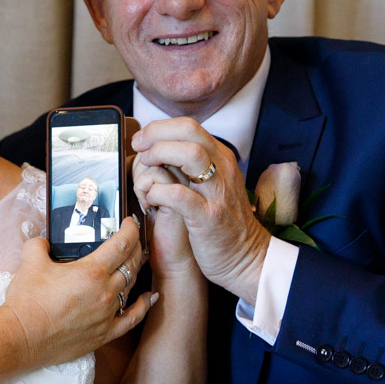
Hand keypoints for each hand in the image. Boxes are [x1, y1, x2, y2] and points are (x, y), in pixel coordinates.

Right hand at [2, 217, 150, 367]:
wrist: (22, 337)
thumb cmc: (27, 300)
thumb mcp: (30, 260)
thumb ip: (40, 244)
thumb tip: (44, 242)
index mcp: (92, 271)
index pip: (122, 244)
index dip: (130, 229)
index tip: (130, 222)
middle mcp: (106, 292)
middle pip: (131, 264)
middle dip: (136, 247)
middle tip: (133, 239)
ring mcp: (107, 314)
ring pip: (131, 288)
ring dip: (136, 271)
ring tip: (135, 262)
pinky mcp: (104, 334)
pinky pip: (132, 319)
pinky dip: (142, 306)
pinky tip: (148, 297)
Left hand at [131, 118, 269, 301]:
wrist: (245, 257)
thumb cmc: (220, 222)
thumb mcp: (212, 185)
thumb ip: (192, 166)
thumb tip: (158, 148)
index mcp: (221, 159)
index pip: (189, 126)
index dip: (159, 128)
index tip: (141, 140)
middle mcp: (222, 170)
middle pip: (189, 132)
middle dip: (157, 134)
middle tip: (139, 149)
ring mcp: (217, 192)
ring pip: (190, 155)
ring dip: (160, 155)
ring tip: (146, 168)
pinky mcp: (208, 217)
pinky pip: (180, 195)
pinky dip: (159, 191)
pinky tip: (150, 198)